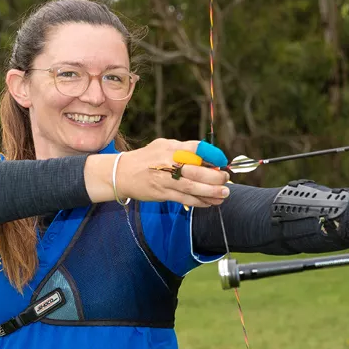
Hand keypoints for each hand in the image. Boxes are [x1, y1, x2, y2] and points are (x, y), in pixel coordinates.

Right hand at [108, 139, 230, 206]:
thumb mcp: (164, 145)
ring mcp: (164, 179)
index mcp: (171, 148)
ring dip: (211, 192)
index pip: (196, 148)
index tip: (222, 161)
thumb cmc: (147, 158)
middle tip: (226, 179)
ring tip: (224, 194)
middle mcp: (168, 162)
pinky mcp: (162, 193)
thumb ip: (184, 149)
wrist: (121, 173)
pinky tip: (209, 202)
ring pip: (192, 187)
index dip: (213, 155)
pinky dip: (199, 202)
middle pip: (196, 170)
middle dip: (215, 177)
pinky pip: (184, 199)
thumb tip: (209, 156)